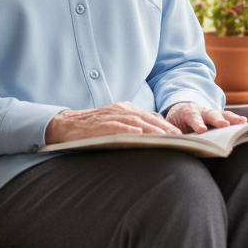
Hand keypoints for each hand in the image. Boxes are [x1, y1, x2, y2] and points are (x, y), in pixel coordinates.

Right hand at [45, 101, 182, 144]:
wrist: (67, 125)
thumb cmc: (94, 127)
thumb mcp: (117, 122)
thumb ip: (135, 123)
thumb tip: (155, 129)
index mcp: (127, 109)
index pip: (151, 116)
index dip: (166, 125)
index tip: (180, 135)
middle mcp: (121, 110)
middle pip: (147, 117)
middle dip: (164, 127)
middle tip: (178, 137)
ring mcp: (111, 116)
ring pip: (135, 121)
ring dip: (151, 129)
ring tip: (164, 137)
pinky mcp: (100, 125)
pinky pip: (116, 126)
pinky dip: (128, 129)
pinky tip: (137, 134)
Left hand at [164, 102, 247, 134]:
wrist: (180, 112)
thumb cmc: (175, 122)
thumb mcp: (170, 127)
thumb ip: (171, 134)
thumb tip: (170, 143)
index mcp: (187, 112)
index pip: (193, 117)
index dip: (197, 123)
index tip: (202, 130)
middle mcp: (201, 111)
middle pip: (210, 114)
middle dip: (217, 120)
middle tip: (224, 126)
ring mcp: (211, 114)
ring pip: (222, 115)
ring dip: (231, 119)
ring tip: (242, 122)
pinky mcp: (218, 118)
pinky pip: (228, 118)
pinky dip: (235, 120)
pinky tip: (244, 123)